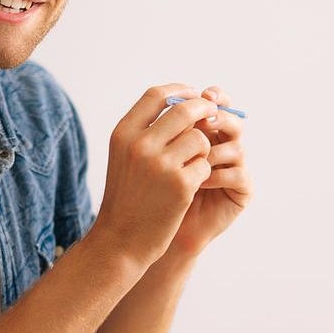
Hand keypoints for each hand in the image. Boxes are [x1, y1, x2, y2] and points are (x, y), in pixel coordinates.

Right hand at [93, 84, 217, 269]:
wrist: (120, 241)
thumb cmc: (125, 200)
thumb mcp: (124, 159)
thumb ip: (146, 132)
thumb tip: (185, 104)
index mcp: (123, 134)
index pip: (156, 95)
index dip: (179, 91)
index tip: (193, 95)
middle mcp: (140, 145)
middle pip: (185, 110)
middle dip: (204, 111)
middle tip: (213, 118)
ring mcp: (161, 164)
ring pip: (200, 138)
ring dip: (203, 150)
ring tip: (190, 168)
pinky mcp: (181, 185)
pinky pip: (205, 165)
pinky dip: (202, 174)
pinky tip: (189, 188)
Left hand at [166, 86, 251, 259]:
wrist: (153, 232)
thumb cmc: (150, 192)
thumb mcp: (153, 155)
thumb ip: (163, 128)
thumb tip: (169, 98)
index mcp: (203, 133)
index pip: (217, 105)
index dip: (214, 96)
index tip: (203, 93)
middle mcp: (221, 147)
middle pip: (232, 121)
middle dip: (219, 117)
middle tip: (206, 121)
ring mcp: (233, 169)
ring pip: (236, 147)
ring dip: (213, 151)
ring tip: (190, 161)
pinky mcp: (240, 192)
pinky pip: (237, 175)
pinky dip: (218, 175)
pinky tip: (199, 182)